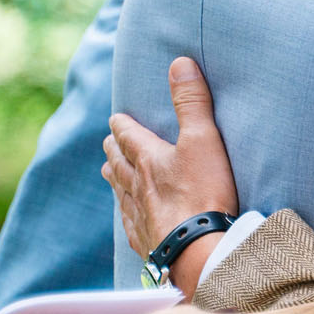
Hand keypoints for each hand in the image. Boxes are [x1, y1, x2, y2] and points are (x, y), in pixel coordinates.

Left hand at [101, 57, 239, 297]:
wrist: (198, 249)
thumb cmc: (202, 193)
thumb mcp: (203, 140)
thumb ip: (192, 102)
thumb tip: (179, 63)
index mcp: (148, 159)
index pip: (128, 136)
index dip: (122, 125)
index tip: (116, 118)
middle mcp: (136, 186)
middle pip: (118, 164)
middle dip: (113, 150)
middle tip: (109, 143)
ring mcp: (139, 215)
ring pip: (119, 192)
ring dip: (115, 179)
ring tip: (111, 173)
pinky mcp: (147, 241)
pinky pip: (129, 224)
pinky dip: (126, 214)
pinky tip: (127, 217)